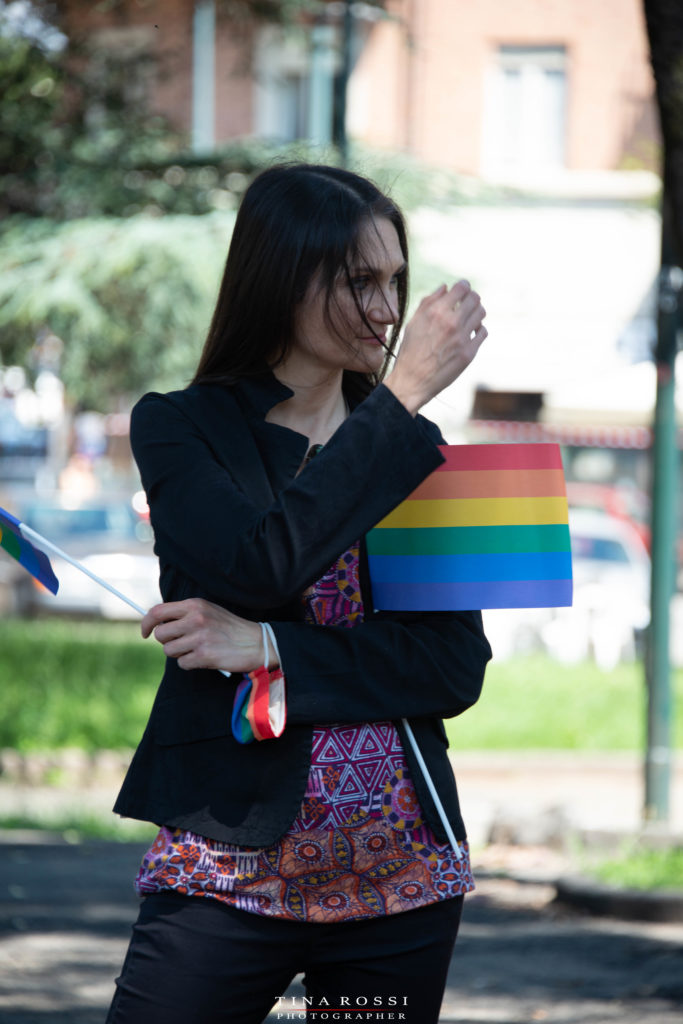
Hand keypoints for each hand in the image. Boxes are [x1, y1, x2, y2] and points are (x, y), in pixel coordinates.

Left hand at [141, 599, 276, 673]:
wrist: (257, 642)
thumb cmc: (230, 629)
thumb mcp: (208, 611)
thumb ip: (185, 614)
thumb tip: (157, 624)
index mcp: (195, 605)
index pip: (158, 611)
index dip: (146, 623)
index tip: (145, 632)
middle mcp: (196, 618)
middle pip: (160, 634)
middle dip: (167, 642)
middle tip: (181, 643)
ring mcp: (200, 637)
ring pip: (169, 650)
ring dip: (180, 654)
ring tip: (197, 650)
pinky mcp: (204, 655)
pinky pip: (182, 663)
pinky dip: (190, 664)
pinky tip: (205, 658)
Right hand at [384, 279, 486, 414]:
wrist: (412, 381)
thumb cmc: (410, 351)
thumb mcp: (413, 322)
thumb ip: (429, 302)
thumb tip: (446, 287)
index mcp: (436, 312)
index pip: (462, 288)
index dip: (463, 286)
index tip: (462, 291)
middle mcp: (451, 322)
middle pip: (475, 298)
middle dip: (471, 298)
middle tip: (466, 304)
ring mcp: (462, 338)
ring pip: (481, 313)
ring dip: (476, 312)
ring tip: (468, 318)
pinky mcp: (469, 352)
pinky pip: (483, 332)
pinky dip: (478, 329)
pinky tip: (471, 332)